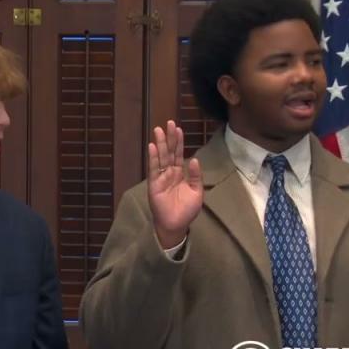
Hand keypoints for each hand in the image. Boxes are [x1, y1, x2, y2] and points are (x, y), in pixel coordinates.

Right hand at [147, 120, 202, 247]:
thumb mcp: (197, 192)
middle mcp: (170, 173)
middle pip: (169, 152)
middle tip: (169, 122)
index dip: (179, 142)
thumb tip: (195, 160)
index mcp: (180, 173)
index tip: (179, 128)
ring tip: (158, 130)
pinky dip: (153, 157)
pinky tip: (152, 147)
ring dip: (159, 143)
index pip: (179, 154)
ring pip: (161, 157)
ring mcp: (161, 177)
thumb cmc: (186, 210)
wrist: (176, 225)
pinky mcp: (154, 184)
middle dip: (169, 137)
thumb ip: (196, 176)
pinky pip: (154, 169)